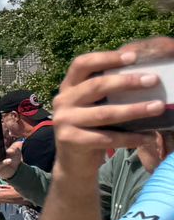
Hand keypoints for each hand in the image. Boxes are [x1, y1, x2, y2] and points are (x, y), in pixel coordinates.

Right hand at [51, 40, 173, 152]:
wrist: (73, 162)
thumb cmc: (91, 128)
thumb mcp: (93, 105)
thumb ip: (106, 91)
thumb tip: (144, 76)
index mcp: (68, 87)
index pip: (82, 64)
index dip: (106, 58)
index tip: (133, 57)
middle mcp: (62, 101)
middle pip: (95, 85)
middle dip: (127, 82)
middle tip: (153, 80)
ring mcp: (64, 121)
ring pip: (104, 113)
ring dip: (135, 109)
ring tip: (158, 107)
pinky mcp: (70, 140)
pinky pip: (106, 138)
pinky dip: (130, 138)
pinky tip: (148, 137)